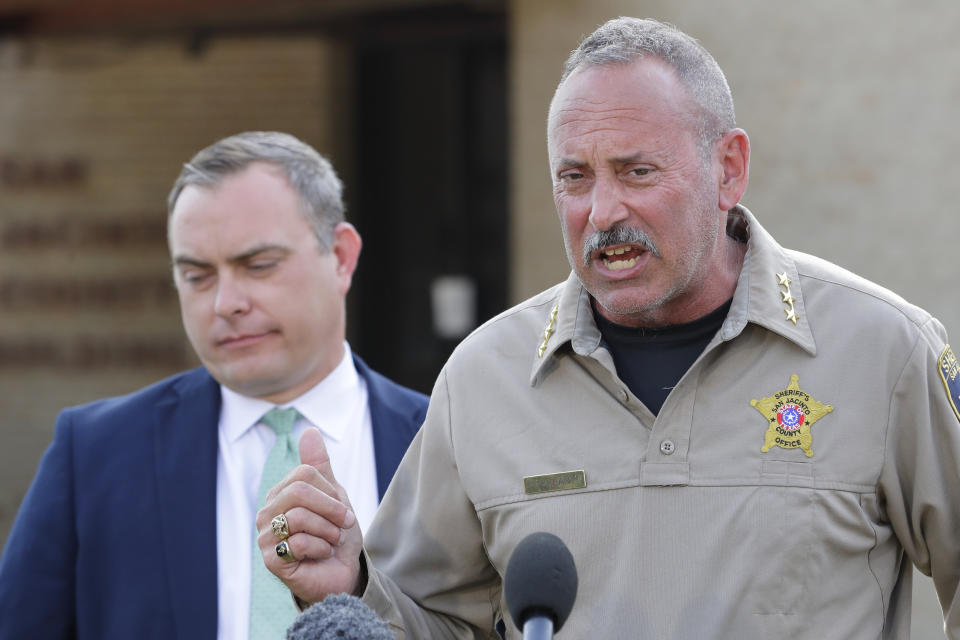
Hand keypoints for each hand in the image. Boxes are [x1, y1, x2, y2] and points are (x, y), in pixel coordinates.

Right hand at [256, 428, 363, 602]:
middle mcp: (267, 513)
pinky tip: (320, 556)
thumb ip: (319, 465)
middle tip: (343, 524)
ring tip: (331, 541)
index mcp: (280, 494)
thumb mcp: (333, 495)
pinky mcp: (271, 560)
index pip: (305, 474)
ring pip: (300, 517)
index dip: (331, 492)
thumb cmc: (336, 533)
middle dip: (332, 509)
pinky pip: (299, 543)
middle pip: (300, 491)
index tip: (340, 509)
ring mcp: (266, 537)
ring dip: (329, 531)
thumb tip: (308, 431)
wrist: (343, 572)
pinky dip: (321, 548)